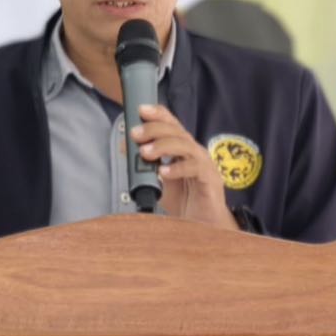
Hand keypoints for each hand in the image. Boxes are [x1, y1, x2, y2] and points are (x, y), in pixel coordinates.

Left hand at [132, 104, 236, 229]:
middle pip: (176, 131)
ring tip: (145, 153)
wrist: (203, 225)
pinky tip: (163, 173)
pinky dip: (178, 168)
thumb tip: (125, 149)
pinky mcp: (209, 179)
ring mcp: (204, 164)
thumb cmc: (184, 201)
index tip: (141, 110)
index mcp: (183, 149)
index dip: (158, 114)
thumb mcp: (158, 181)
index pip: (172, 124)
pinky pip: (195, 168)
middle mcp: (194, 152)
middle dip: (154, 129)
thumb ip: (144, 166)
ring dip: (163, 146)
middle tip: (136, 134)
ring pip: (185, 145)